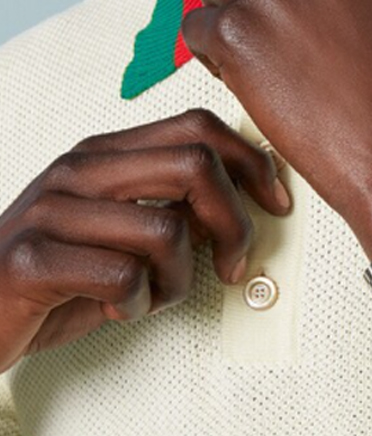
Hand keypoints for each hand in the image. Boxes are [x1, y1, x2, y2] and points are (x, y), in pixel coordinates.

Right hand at [0, 108, 289, 372]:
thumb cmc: (61, 275)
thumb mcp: (126, 233)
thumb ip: (175, 209)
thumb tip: (239, 203)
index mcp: (106, 153)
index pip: (198, 128)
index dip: (251, 162)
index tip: (275, 202)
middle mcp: (80, 170)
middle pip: (196, 165)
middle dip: (235, 222)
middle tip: (232, 262)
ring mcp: (52, 210)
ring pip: (168, 229)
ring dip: (177, 279)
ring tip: (152, 294)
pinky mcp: (33, 259)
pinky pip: (126, 278)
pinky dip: (138, 305)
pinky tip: (118, 307)